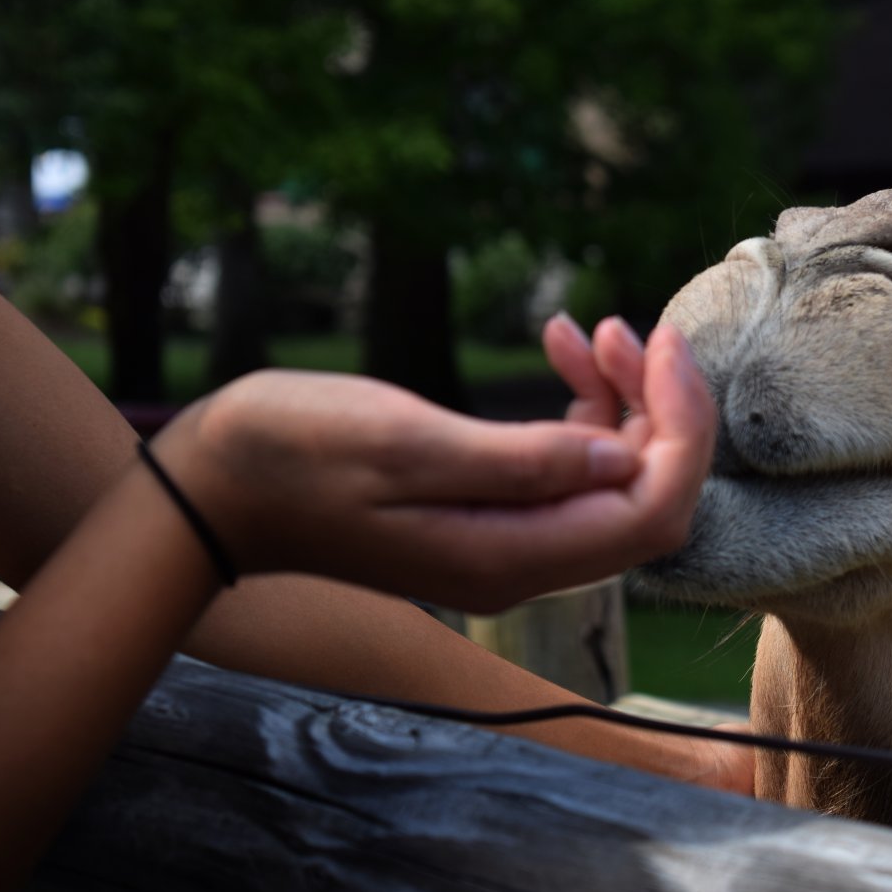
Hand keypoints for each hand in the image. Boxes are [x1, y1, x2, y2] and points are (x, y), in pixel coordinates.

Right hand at [154, 320, 715, 613]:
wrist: (209, 487)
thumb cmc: (290, 454)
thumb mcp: (407, 443)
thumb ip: (525, 461)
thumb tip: (628, 460)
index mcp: (511, 556)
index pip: (652, 512)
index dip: (681, 430)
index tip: (666, 345)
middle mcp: (522, 563)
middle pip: (646, 499)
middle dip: (660, 411)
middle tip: (630, 329)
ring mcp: (507, 542)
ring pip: (612, 479)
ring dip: (621, 401)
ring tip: (586, 330)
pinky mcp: (487, 515)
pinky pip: (567, 469)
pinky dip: (580, 410)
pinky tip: (561, 350)